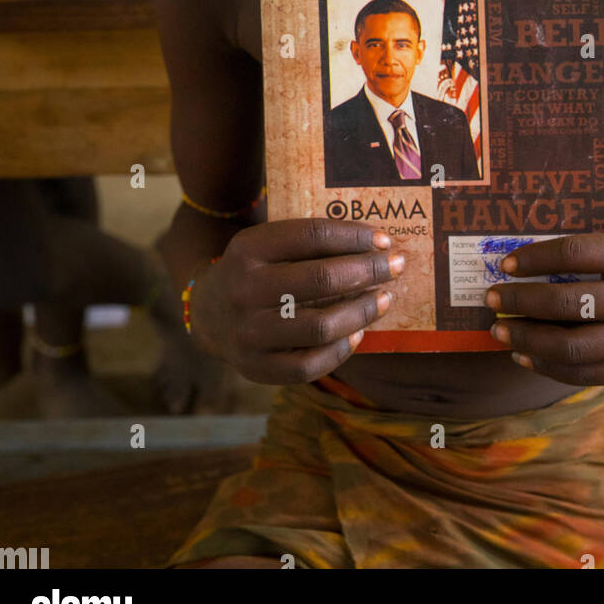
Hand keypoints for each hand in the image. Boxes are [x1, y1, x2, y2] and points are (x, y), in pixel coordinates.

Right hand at [188, 219, 401, 383]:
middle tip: (395, 266)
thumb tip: (376, 245)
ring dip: (362, 311)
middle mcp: (244, 289)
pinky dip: (341, 350)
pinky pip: (309, 365)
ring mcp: (248, 333)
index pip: (312, 235)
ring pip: (320, 325)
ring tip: (384, 299)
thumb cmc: (256, 272)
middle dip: (368, 271)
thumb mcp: (266, 245)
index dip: (354, 236)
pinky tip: (359, 334)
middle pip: (320, 279)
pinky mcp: (255, 368)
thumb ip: (307, 243)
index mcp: (248, 249)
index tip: (384, 240)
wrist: (207, 313)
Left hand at [483, 233, 603, 385]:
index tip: (505, 263)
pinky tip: (526, 356)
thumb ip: (591, 256)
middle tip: (491, 298)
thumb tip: (523, 269)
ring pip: (573, 345)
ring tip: (501, 330)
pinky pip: (587, 373)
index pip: (574, 255)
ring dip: (527, 339)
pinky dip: (550, 367)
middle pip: (568, 303)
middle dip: (520, 302)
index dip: (534, 259)